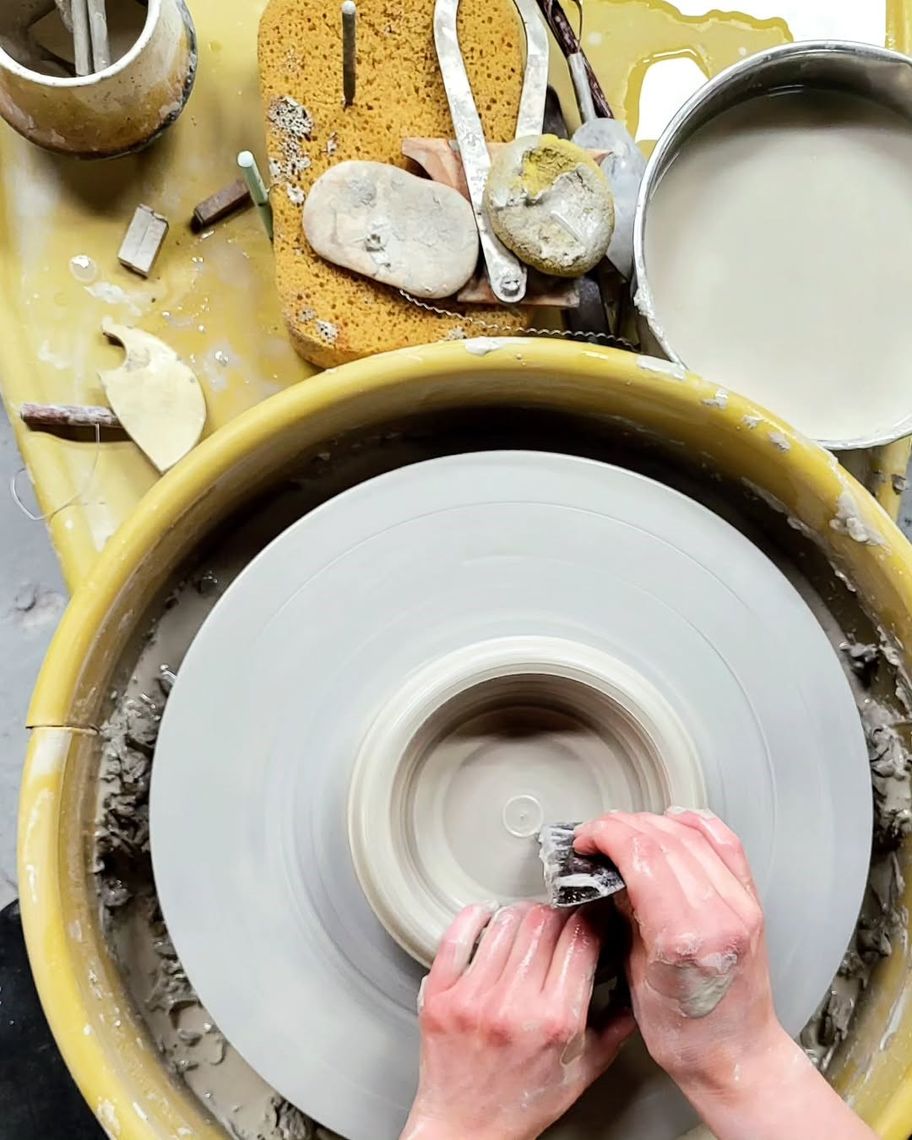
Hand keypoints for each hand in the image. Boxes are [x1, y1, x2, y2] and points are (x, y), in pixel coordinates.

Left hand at [401, 901, 634, 1139]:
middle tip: (561, 920)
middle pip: (543, 921)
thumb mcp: (582, 1073)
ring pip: (504, 921)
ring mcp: (473, 998)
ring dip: (522, 913)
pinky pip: (456, 936)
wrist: (466, 1129)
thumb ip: (613, 1028)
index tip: (593, 914)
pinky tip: (487, 919)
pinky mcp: (440, 995)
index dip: (591, 917)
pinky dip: (475, 917)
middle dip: (558, 912)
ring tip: (528, 924)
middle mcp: (513, 1005)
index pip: (580, 939)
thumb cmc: (522, 1103)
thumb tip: (633, 988)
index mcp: (555, 1022)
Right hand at [574, 811, 876, 1139]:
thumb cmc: (684, 1033)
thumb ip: (625, 912)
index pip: (641, 854)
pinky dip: (696, 824)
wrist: (735, 1055)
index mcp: (684, 937)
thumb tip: (607, 869)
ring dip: (653, 822)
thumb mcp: (633, 972)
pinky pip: (726, 842)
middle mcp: (719, 914)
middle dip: (623, 825)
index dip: (606, 834)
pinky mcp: (752, 901)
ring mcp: (741, 905)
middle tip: (598, 835)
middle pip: (664, 837)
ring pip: (693, 833)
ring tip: (627, 830)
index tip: (586, 839)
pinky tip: (674, 821)